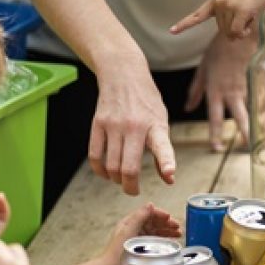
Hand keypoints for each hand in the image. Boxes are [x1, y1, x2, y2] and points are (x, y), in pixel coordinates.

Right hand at [90, 61, 175, 194]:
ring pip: (111, 166)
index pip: (162, 146)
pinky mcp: (97, 124)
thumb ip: (163, 151)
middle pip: (128, 168)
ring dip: (116, 179)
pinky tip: (106, 172)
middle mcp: (135, 126)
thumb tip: (169, 179)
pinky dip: (100, 170)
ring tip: (121, 179)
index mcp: (156, 125)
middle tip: (133, 190)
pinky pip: (95, 156)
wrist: (123, 74)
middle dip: (130, 187)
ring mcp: (114, 125)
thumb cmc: (146, 102)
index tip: (170, 174)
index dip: (166, 162)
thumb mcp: (161, 122)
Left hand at [99, 203, 182, 264]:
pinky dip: (164, 241)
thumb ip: (139, 217)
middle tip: (177, 227)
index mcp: (129, 223)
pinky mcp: (141, 251)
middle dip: (166, 223)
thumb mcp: (128, 231)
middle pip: (153, 223)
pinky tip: (170, 243)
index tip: (169, 218)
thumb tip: (150, 205)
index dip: (160, 214)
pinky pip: (155, 243)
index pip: (148, 214)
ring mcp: (138, 241)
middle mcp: (134, 230)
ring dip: (167, 232)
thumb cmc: (117, 252)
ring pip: (156, 233)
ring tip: (178, 234)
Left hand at [171, 0, 264, 39]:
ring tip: (250, 12)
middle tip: (246, 13)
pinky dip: (244, 32)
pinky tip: (251, 21)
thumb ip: (230, 18)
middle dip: (235, 28)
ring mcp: (228, 6)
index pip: (197, 15)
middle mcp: (219, 3)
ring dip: (242, 29)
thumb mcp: (237, 2)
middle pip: (222, 31)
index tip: (172, 31)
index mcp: (215, 0)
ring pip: (230, 33)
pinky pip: (237, 32)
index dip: (184, 25)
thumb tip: (231, 38)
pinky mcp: (239, 11)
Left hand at [186, 34, 254, 151]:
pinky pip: (264, 105)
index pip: (215, 115)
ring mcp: (248, 88)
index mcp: (216, 90)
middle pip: (240, 115)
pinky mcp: (258, 84)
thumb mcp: (202, 70)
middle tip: (246, 149)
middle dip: (244, 132)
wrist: (239, 35)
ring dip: (262, 130)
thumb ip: (195, 91)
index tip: (216, 147)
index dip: (215, 132)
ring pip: (256, 112)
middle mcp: (233, 92)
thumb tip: (188, 108)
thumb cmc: (218, 51)